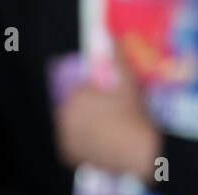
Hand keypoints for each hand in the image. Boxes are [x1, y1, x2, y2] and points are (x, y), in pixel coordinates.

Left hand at [54, 53, 161, 179]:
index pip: (86, 88)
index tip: (116, 98)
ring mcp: (64, 138)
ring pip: (76, 123)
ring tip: (111, 128)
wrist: (135, 156)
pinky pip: (76, 142)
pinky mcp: (67, 155)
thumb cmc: (133, 117)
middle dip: (94, 106)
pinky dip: (86, 140)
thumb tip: (104, 35)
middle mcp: (62, 119)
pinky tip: (103, 141)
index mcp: (74, 99)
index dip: (103, 91)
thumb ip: (115, 58)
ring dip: (88, 123)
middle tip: (116, 113)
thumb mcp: (128, 84)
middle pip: (79, 106)